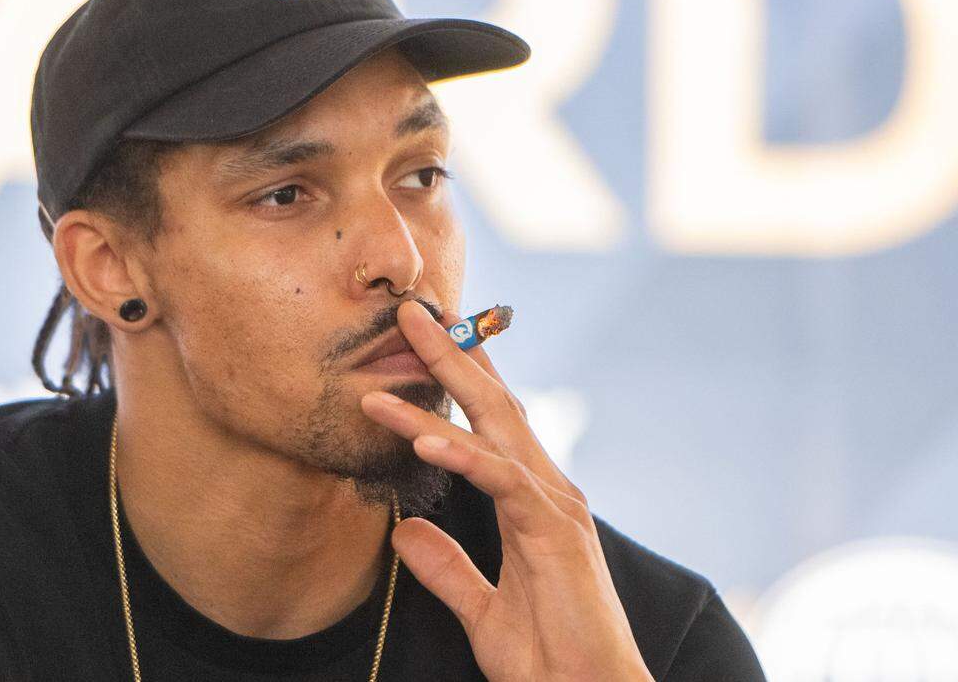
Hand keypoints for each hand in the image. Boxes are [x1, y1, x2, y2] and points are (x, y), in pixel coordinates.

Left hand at [359, 300, 652, 681]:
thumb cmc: (549, 659)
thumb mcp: (481, 610)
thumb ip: (445, 568)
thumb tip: (403, 531)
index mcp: (532, 504)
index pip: (493, 428)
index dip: (462, 381)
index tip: (427, 342)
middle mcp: (548, 491)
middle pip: (495, 408)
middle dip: (455, 354)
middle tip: (415, 310)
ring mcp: (554, 506)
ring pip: (494, 429)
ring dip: (447, 382)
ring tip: (406, 343)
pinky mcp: (554, 531)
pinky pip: (500, 480)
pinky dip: (461, 453)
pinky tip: (423, 433)